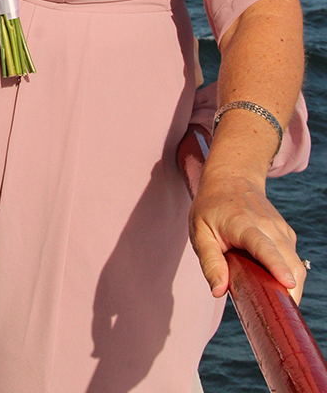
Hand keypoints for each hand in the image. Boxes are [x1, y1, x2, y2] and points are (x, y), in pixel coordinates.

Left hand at [189, 170, 307, 302]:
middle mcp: (268, 225)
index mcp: (243, 224)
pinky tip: (274, 288)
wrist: (231, 178)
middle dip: (290, 291)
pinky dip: (289, 278)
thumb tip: (219, 291)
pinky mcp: (287, 236)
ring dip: (292, 289)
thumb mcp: (200, 232)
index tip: (287, 284)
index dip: (276, 266)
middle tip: (278, 318)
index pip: (264, 246)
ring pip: (296, 265)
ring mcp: (281, 230)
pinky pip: (294, 262)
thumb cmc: (211, 208)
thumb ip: (210, 262)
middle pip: (289, 262)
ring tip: (276, 308)